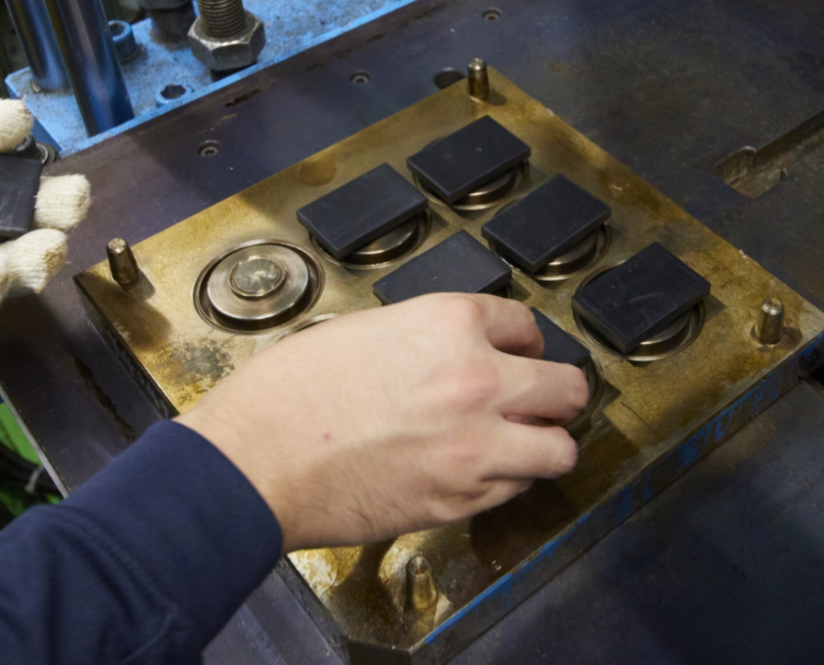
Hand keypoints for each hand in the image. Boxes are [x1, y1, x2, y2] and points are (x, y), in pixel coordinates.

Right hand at [177, 294, 587, 551]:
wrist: (257, 459)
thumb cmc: (287, 393)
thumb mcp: (360, 332)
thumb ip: (420, 340)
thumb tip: (444, 357)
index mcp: (449, 324)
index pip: (525, 325)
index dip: (519, 342)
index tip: (514, 353)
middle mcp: (478, 379)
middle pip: (566, 386)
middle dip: (554, 393)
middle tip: (537, 401)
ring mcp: (477, 445)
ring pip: (560, 448)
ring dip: (543, 443)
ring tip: (520, 445)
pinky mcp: (463, 499)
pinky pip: (517, 489)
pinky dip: (507, 482)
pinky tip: (476, 473)